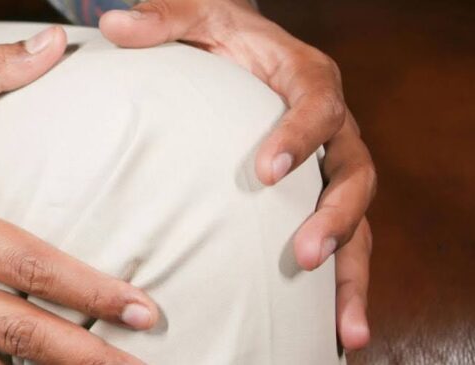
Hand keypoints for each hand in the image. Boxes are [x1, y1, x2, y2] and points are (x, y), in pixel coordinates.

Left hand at [96, 0, 375, 349]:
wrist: (241, 45)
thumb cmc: (216, 33)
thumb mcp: (193, 15)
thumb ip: (162, 18)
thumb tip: (114, 22)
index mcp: (308, 78)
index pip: (318, 106)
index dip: (299, 137)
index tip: (268, 171)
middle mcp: (334, 126)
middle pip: (354, 173)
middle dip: (336, 217)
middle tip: (306, 255)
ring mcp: (331, 167)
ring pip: (360, 221)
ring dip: (352, 274)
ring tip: (345, 329)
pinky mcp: (320, 197)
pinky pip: (343, 244)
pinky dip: (342, 289)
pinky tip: (335, 336)